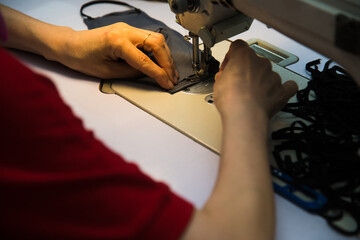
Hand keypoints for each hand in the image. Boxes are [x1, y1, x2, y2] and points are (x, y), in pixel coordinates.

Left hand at [58, 23, 178, 88]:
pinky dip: (158, 51)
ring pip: (156, 38)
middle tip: (172, 78)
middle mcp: (125, 30)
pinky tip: (161, 62)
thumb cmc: (82, 58)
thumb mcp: (107, 72)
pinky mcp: (128, 30)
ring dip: (165, 56)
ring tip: (170, 72)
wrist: (70, 45)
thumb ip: (131, 72)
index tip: (167, 84)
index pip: (146, 60)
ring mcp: (127, 28)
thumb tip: (148, 73)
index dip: (159, 74)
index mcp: (117, 41)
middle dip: (168, 62)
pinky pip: (149, 38)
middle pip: (157, 43)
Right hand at [214, 40, 297, 117]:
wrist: (245, 115)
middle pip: (253, 61)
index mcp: (244, 56)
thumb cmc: (231, 99)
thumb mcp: (218, 83)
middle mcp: (261, 63)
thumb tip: (225, 79)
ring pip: (267, 74)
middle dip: (244, 71)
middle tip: (236, 84)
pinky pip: (287, 86)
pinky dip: (282, 89)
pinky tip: (275, 93)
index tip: (227, 67)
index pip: (238, 47)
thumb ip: (224, 76)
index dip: (231, 57)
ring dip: (259, 81)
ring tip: (250, 95)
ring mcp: (273, 76)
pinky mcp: (281, 91)